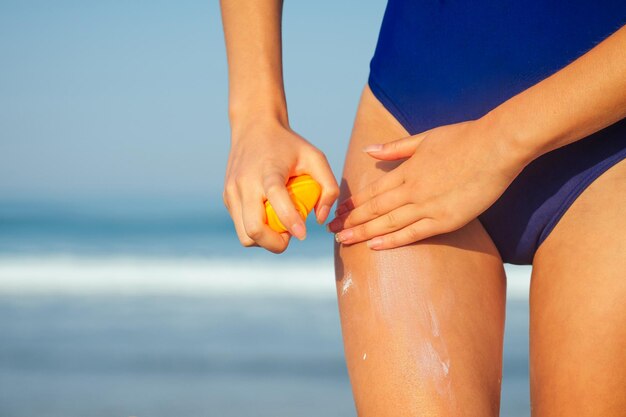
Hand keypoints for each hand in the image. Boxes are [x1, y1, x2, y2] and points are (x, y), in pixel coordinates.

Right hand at [224, 118, 338, 252]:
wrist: (253, 126)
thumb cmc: (289, 145)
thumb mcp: (316, 157)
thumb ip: (328, 187)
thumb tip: (319, 219)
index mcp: (269, 171)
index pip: (276, 201)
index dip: (290, 223)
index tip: (303, 235)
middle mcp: (246, 183)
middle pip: (254, 230)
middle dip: (276, 243)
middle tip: (291, 235)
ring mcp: (232, 192)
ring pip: (245, 235)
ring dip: (265, 240)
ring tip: (280, 227)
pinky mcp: (227, 197)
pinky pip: (241, 226)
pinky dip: (257, 230)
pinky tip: (269, 216)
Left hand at [327, 119, 526, 249]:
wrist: (498, 146)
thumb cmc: (464, 138)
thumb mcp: (425, 138)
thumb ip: (395, 148)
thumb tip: (368, 151)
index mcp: (406, 170)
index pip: (371, 191)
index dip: (353, 204)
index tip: (337, 212)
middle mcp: (412, 190)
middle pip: (374, 209)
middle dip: (350, 221)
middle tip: (330, 232)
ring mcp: (428, 206)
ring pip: (388, 223)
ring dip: (363, 233)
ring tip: (344, 241)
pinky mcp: (446, 220)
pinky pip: (413, 233)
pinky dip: (392, 241)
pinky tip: (375, 246)